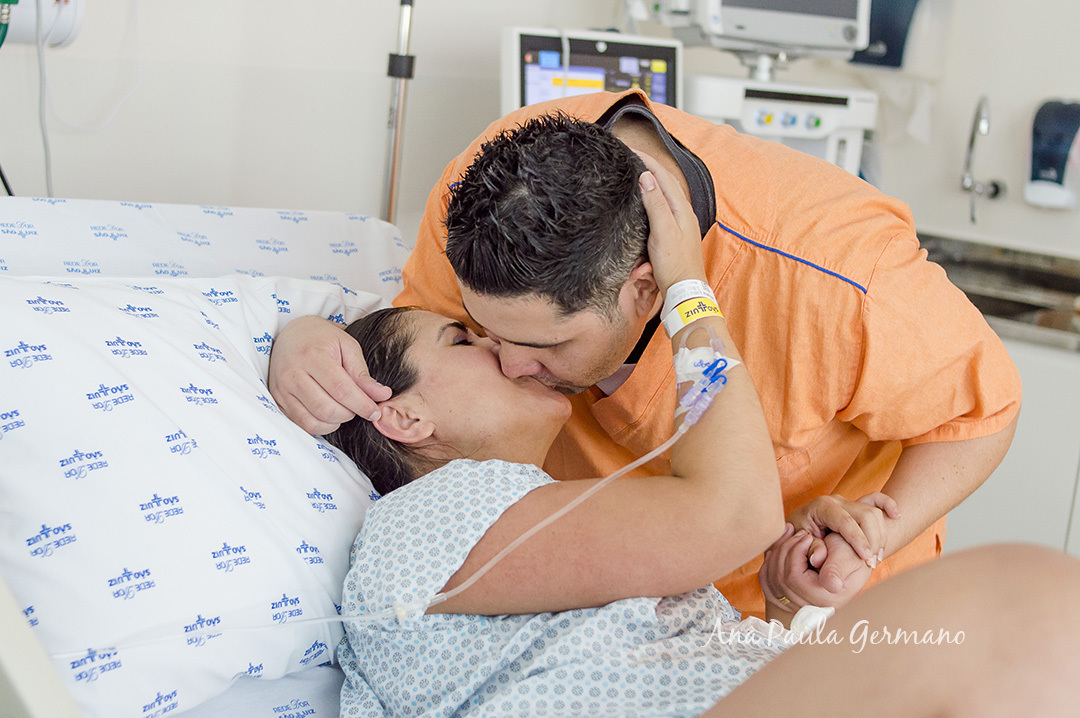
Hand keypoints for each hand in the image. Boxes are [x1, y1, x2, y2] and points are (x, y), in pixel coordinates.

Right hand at [267, 315, 391, 434]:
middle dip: (349, 414)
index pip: (341, 389)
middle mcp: (293, 374)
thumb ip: (362, 374)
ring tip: (344, 409)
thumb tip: (383, 395)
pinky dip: (321, 426)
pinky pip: (302, 424)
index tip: (376, 412)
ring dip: (336, 422)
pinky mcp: (278, 400)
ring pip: (313, 421)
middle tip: (358, 406)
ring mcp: (282, 389)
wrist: (291, 334)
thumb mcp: (347, 346)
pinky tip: (330, 415)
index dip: (362, 405)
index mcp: (313, 356)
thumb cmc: (323, 339)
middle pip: (327, 409)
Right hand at [636, 151, 707, 296]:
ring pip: (666, 192)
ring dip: (652, 179)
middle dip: (649, 165)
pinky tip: (646, 199)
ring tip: (637, 170)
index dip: (646, 160)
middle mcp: (683, 212)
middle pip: (666, 181)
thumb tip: (646, 177)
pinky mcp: (675, 232)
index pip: (662, 176)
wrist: (685, 290)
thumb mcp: (663, 232)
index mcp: (681, 208)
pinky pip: (664, 205)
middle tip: (630, 155)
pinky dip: (654, 195)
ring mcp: (681, 222)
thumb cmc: (675, 264)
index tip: (629, 149)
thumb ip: (656, 204)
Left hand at [759, 525, 872, 619]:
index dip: (795, 552)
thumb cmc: (850, 554)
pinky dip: (769, 564)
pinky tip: (778, 549)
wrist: (849, 559)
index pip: (795, 577)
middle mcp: (811, 607)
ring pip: (772, 580)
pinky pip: (768, 584)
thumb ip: (837, 568)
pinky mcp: (788, 599)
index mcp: (826, 599)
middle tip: (797, 532)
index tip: (806, 535)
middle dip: (785, 549)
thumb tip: (831, 585)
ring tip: (789, 535)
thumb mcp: (848, 557)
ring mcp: (798, 605)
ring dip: (777, 552)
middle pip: (781, 578)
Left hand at [786, 492, 900, 589]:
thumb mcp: (797, 543)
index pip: (845, 521)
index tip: (866, 558)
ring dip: (880, 535)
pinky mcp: (856, 506)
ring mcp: (848, 502)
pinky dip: (887, 505)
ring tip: (877, 557)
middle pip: (865, 515)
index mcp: (822, 507)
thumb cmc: (796, 536)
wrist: (796, 529)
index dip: (858, 540)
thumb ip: (809, 549)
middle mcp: (837, 501)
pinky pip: (876, 499)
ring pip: (873, 512)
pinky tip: (896, 516)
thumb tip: (820, 557)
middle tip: (871, 563)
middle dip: (872, 540)